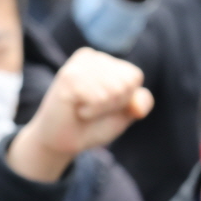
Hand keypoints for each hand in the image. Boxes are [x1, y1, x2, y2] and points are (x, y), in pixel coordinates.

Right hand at [5, 48, 151, 182]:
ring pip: (113, 91)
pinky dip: (90, 112)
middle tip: (89, 109)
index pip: (134, 77)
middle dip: (112, 105)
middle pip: (125, 84)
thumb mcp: (123, 114)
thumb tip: (138, 107)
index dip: (123, 101)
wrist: (59, 144)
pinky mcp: (68, 77)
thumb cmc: (89, 126)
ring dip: (99, 110)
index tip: (102, 106)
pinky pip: (97, 97)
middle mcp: (90, 57)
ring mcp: (77, 65)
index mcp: (104, 60)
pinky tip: (75, 110)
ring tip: (82, 110)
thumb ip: (140, 103)